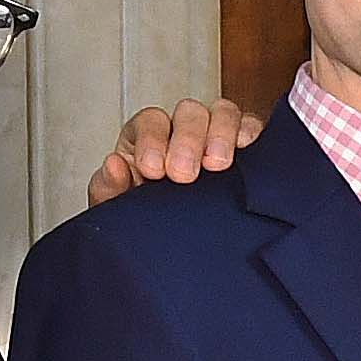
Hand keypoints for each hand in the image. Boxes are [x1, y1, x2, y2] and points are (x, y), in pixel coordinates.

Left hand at [83, 98, 262, 205]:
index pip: (150, 122)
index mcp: (147, 139)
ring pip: (223, 112)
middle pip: (189, 112)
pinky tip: (247, 151)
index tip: (152, 170)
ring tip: (217, 165)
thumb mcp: (119, 208)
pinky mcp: (243, 146)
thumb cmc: (146, 219)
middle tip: (183, 174)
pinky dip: (251, 133)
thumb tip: (114, 165)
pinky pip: (251, 126)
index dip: (152, 140)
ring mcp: (215, 135)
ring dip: (221, 134)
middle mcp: (182, 130)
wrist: (173, 248)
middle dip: (187, 140)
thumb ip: (109, 188)